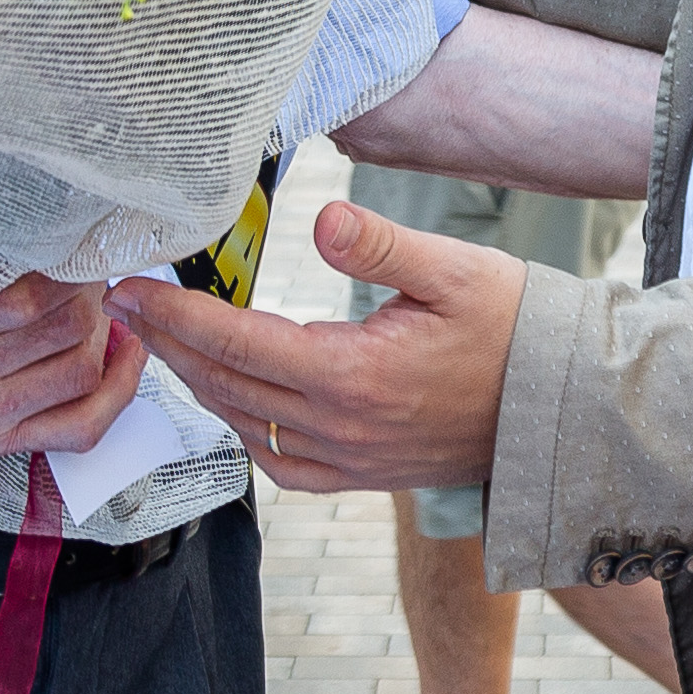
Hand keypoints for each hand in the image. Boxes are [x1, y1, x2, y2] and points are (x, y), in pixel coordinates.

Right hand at [0, 249, 143, 460]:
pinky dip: (112, 393)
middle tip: (91, 266)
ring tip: (95, 304)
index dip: (74, 263)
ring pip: (79, 375)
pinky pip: (76, 429)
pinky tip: (121, 357)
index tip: (84, 237)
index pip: (35, 294)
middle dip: (93, 292)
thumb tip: (51, 209)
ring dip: (103, 334)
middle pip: (67, 332)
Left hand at [110, 202, 523, 493]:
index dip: (176, 314)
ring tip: (166, 344)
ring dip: (198, 384)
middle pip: (227, 384)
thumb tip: (321, 217)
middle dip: (169, 343)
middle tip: (127, 306)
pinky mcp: (364, 476)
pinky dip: (244, 433)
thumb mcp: (454, 271)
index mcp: (351, 374)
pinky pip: (282, 466)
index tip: (130, 288)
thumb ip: (380, 246)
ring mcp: (350, 460)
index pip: (238, 340)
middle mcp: (340, 427)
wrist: (565, 408)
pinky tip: (232, 406)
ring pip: (246, 425)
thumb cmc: (513, 328)